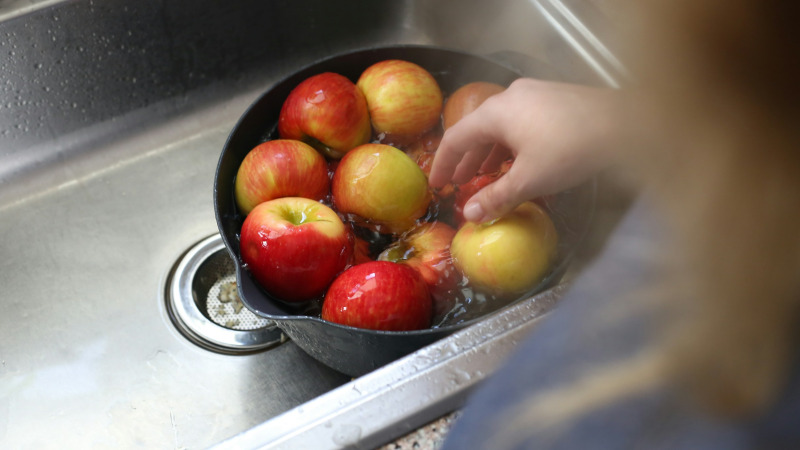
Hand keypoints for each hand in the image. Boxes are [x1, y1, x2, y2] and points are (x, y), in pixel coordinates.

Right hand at [429, 78, 622, 221]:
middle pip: (478, 129)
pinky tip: (521, 163)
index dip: (443, 164)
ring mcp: (535, 93)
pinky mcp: (556, 99)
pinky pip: (522, 122)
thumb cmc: (571, 150)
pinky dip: (512, 144)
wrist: (628, 123)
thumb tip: (469, 214)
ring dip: (491, 153)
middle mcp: (511, 96)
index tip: (437, 184)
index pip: (456, 138)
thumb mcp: (530, 180)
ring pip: (502, 126)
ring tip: (487, 176)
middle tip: (459, 182)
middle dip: (468, 159)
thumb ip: (496, 197)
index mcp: (496, 112)